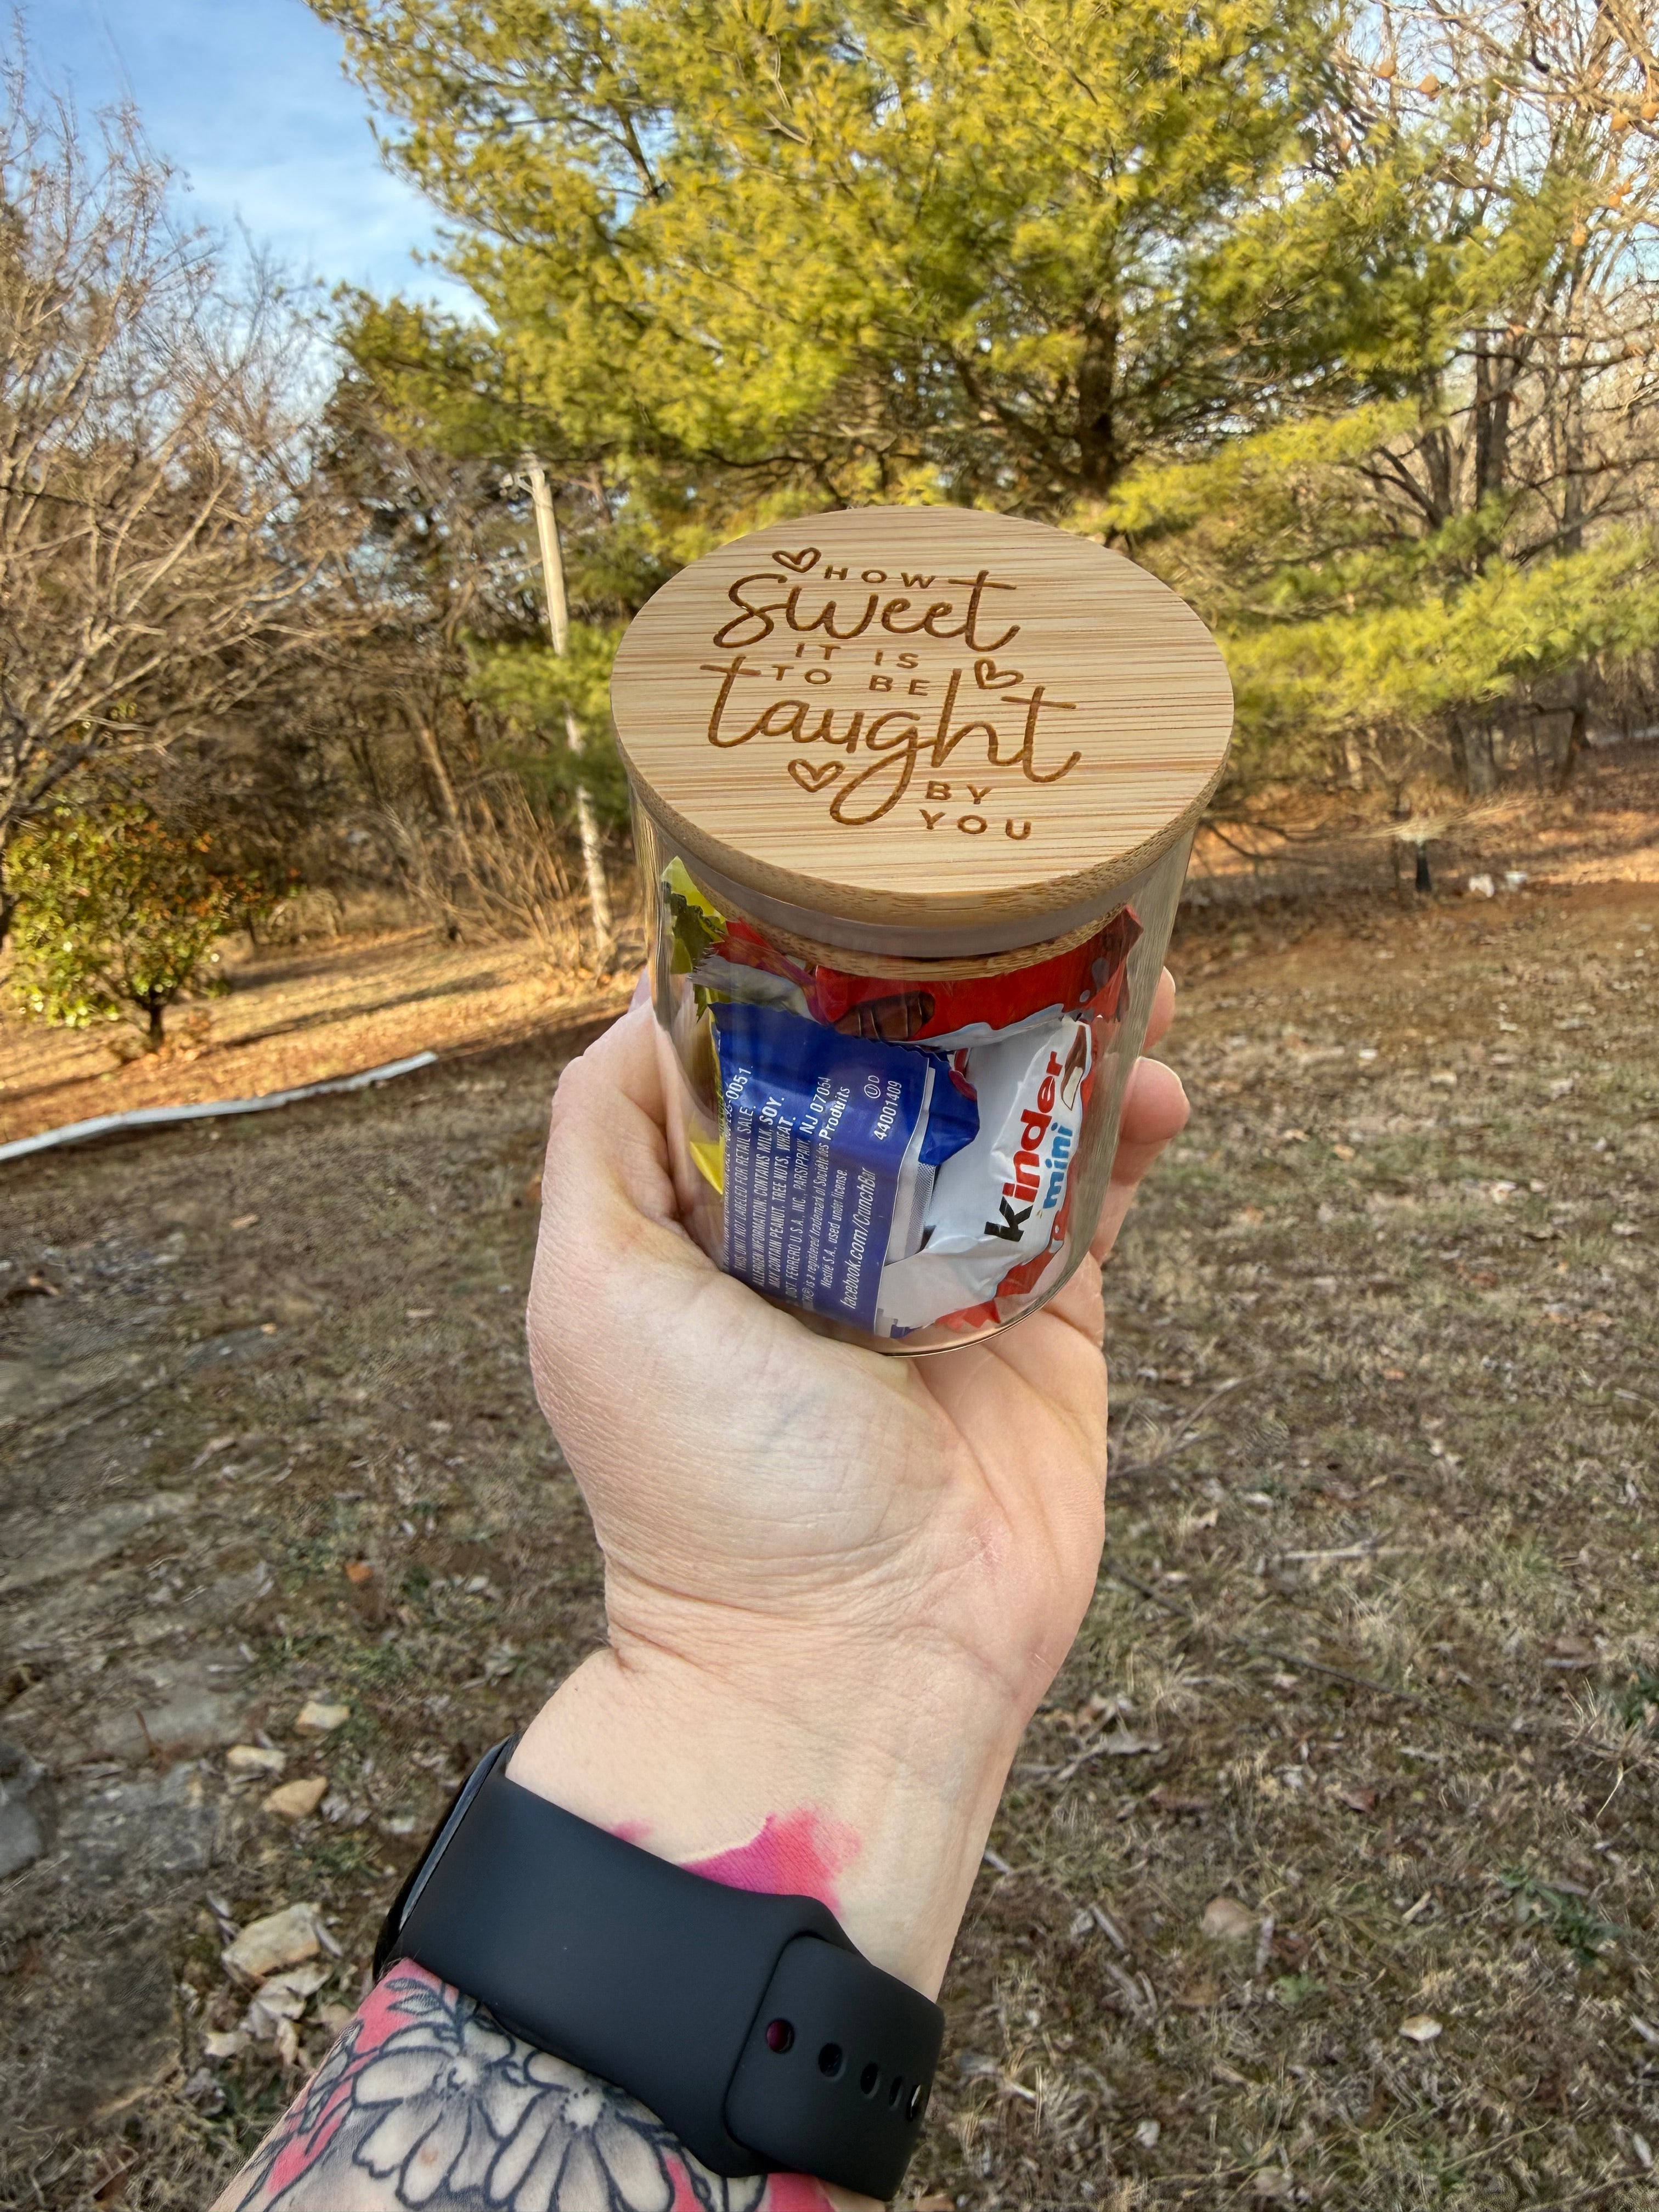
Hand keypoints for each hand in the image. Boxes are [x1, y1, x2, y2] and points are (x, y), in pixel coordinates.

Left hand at [512, 975, 1187, 1991]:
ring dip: (1069, 1033)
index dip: (812, 957)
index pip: (763, 1049)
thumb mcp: (591, 1289)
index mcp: (717, 1214)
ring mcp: (944, 1274)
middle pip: (902, 1067)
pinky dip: (1129, 1133)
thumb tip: (647, 995)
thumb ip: (602, 1137)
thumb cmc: (707, 1482)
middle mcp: (828, 1230)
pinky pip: (1092, 1202)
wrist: (860, 1656)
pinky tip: (1160, 1077)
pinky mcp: (1044, 1324)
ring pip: (1011, 1116)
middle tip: (1020, 888)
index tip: (864, 863)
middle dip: (960, 979)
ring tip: (1126, 955)